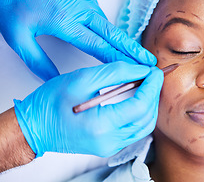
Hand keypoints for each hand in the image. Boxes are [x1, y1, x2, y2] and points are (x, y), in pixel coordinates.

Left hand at [0, 0, 155, 80]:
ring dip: (113, 35)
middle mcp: (79, 7)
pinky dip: (96, 18)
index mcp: (65, 22)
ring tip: (124, 49)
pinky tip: (93, 25)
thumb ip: (36, 61)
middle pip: (113, 33)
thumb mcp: (16, 36)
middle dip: (133, 49)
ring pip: (102, 20)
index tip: (136, 68)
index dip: (120, 60)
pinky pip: (94, 6)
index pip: (99, 47)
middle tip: (149, 60)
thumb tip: (53, 79)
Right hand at [13, 62, 162, 156]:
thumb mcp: (82, 79)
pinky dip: (140, 114)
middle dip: (154, 94)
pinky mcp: (109, 146)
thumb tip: (141, 69)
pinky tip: (137, 98)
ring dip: (149, 105)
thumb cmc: (50, 103)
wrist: (34, 127)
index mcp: (101, 126)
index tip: (155, 71)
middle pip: (146, 117)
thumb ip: (116, 73)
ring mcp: (110, 147)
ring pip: (144, 126)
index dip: (152, 87)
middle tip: (153, 75)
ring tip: (147, 85)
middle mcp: (109, 141)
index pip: (140, 106)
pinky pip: (135, 131)